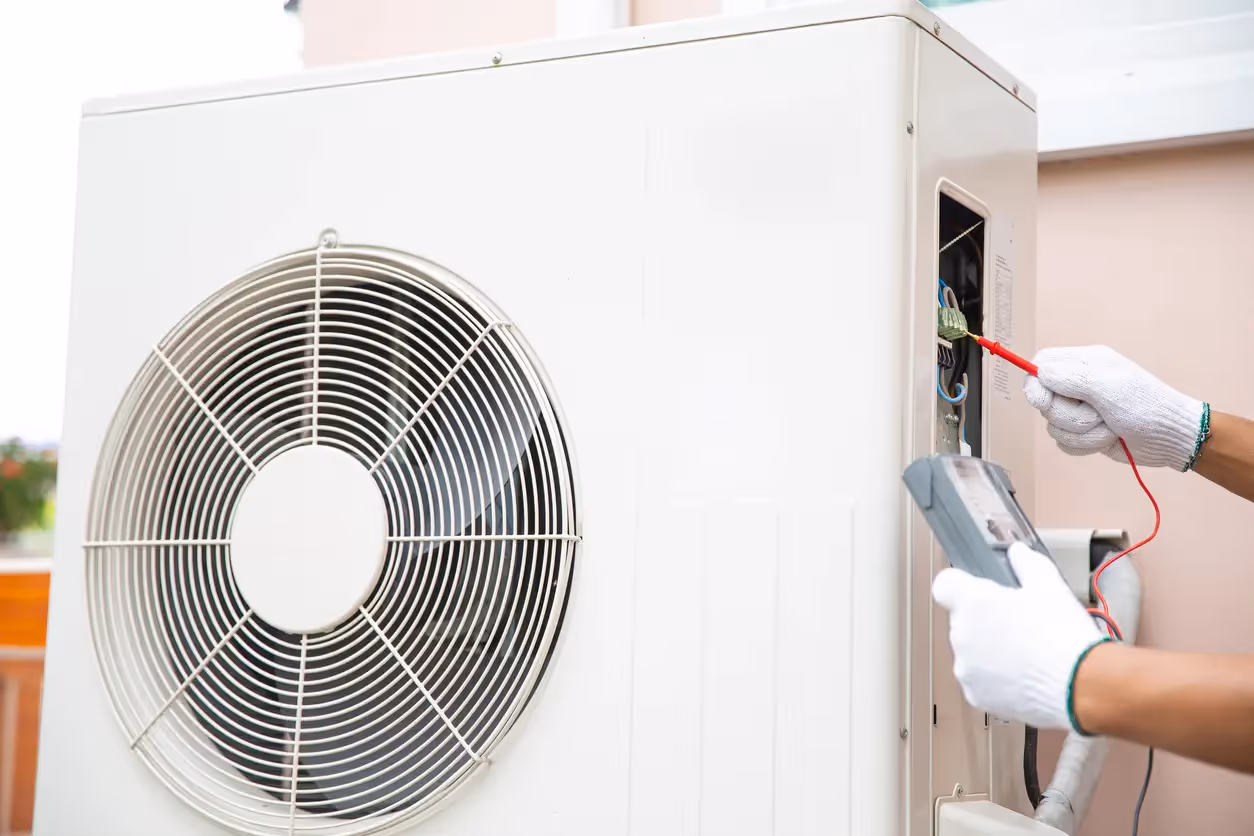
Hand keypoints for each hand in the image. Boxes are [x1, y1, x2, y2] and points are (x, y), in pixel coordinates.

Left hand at [932, 544, 1104, 731]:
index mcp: (972, 602)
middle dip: (985, 619)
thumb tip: (1018, 553)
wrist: (1080, 687)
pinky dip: (996, 678)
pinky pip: (979, 679)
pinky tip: (1024, 675)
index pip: (944, 584)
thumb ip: (1027, 564)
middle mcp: (961, 635)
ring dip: (990, 650)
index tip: (980, 591)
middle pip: (963, 619)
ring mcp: (966, 667)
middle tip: (1019, 623)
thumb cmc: (1063, 637)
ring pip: (971, 651)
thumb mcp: (1050, 586)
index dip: (961, 585)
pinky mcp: (975, 695)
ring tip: (1027, 652)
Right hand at [1023, 345, 1205, 470]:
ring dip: (1083, 432)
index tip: (1042, 400)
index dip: (1035, 383)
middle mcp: (1079, 385)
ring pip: (1054, 425)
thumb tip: (1039, 373)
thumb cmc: (1146, 407)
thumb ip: (1069, 377)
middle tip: (1097, 413)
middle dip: (1070, 415)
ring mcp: (1081, 410)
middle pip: (1045, 401)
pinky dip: (1086, 445)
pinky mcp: (1084, 433)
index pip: (1042, 364)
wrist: (1169, 438)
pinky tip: (1108, 438)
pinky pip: (1064, 443)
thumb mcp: (1107, 386)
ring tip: (1109, 425)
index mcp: (1085, 363)